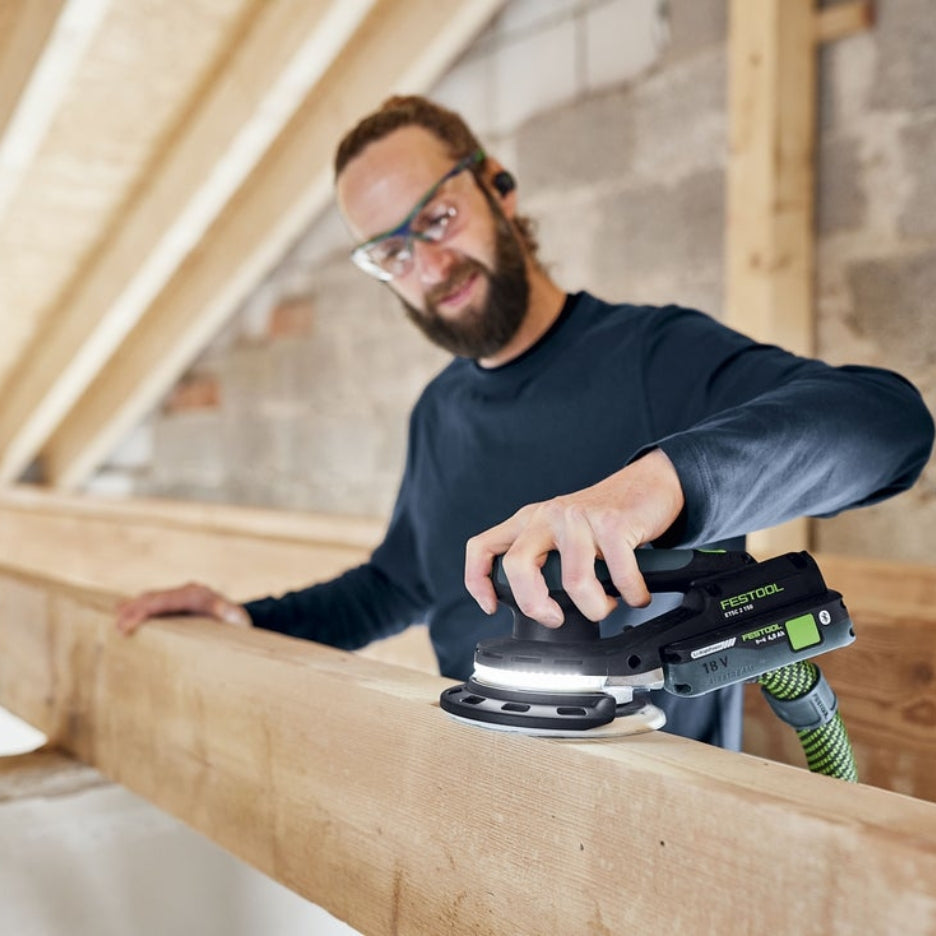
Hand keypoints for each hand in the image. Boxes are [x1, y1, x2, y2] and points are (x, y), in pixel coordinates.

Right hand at [115, 582, 251, 634]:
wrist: (243, 620)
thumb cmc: (239, 626)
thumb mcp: (238, 621)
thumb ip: (231, 615)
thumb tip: (227, 610)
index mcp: (197, 595)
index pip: (162, 601)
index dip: (142, 612)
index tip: (125, 626)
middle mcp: (187, 591)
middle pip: (152, 598)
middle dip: (131, 611)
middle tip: (116, 630)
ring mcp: (181, 596)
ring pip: (150, 598)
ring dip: (131, 609)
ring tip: (115, 624)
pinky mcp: (178, 603)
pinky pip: (154, 603)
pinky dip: (138, 609)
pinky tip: (122, 616)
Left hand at [464, 449, 684, 626]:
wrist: (649, 484)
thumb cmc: (605, 516)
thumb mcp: (561, 532)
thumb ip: (544, 559)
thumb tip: (539, 607)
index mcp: (529, 520)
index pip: (483, 547)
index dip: (477, 581)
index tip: (491, 607)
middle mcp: (548, 516)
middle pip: (518, 566)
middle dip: (536, 605)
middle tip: (555, 618)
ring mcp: (579, 518)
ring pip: (574, 580)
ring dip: (596, 606)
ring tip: (606, 604)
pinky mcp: (613, 523)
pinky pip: (619, 575)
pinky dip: (632, 594)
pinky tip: (635, 593)